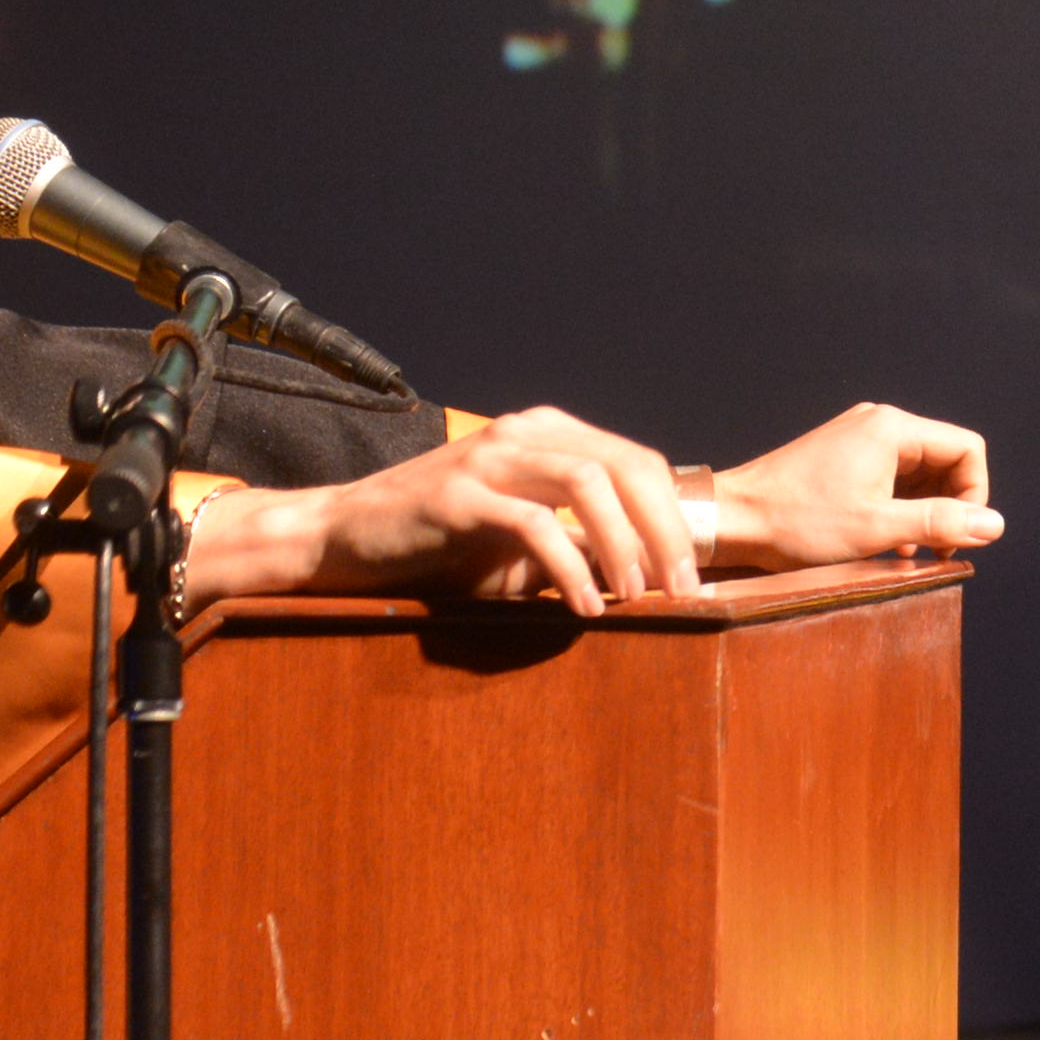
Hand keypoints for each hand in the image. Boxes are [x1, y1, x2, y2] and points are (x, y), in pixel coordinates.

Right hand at [193, 405, 712, 615]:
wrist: (344, 539)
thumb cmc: (439, 547)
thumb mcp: (521, 543)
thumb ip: (579, 543)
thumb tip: (652, 579)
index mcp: (548, 434)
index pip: (638, 461)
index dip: (675, 517)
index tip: (695, 577)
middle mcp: (524, 432)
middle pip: (627, 466)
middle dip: (665, 531)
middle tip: (684, 591)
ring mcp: (490, 457)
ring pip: (588, 482)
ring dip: (625, 543)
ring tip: (641, 597)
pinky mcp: (458, 493)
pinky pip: (534, 522)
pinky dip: (570, 566)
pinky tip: (586, 606)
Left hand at [701, 403, 1005, 571]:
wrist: (735, 518)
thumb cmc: (798, 521)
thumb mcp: (879, 528)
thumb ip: (941, 522)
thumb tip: (994, 525)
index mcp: (892, 429)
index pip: (968, 449)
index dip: (975, 495)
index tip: (959, 534)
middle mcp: (879, 424)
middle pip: (946, 459)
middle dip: (950, 506)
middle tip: (938, 550)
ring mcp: (859, 439)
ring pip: (920, 472)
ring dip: (924, 512)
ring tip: (911, 553)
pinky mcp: (844, 458)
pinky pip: (892, 478)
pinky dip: (900, 509)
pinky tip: (889, 544)